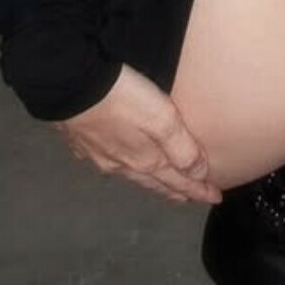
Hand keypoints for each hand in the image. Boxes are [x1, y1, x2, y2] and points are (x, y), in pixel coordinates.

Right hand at [54, 63, 220, 204]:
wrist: (69, 87)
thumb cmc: (121, 99)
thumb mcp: (160, 119)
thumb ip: (181, 147)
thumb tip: (199, 174)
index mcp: (144, 160)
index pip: (178, 181)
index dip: (197, 190)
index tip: (215, 198)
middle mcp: (122, 165)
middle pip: (154, 182)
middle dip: (175, 190)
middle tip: (191, 197)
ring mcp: (99, 156)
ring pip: (131, 174)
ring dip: (150, 180)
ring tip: (162, 184)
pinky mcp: (81, 142)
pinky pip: (107, 162)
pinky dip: (121, 166)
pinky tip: (118, 162)